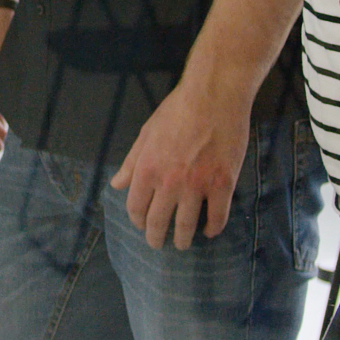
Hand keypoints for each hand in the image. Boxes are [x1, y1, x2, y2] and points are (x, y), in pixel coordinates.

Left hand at [109, 72, 252, 249]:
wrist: (213, 96)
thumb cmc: (177, 110)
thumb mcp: (147, 133)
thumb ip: (132, 162)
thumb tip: (117, 184)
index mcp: (147, 168)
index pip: (136, 207)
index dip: (138, 220)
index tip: (142, 224)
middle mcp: (169, 182)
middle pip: (158, 222)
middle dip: (156, 237)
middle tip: (158, 243)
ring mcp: (197, 185)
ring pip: (187, 226)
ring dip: (183, 239)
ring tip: (182, 244)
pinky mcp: (223, 184)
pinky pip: (217, 217)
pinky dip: (212, 229)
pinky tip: (209, 231)